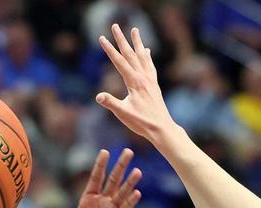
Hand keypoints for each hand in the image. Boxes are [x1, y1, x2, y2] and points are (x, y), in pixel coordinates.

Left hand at [48, 149, 140, 207]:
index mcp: (88, 201)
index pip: (95, 179)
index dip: (100, 165)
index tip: (105, 152)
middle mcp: (102, 202)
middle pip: (112, 180)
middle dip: (120, 166)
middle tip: (128, 151)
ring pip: (122, 192)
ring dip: (130, 182)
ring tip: (138, 171)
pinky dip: (131, 201)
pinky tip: (137, 193)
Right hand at [97, 24, 177, 141]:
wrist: (162, 129)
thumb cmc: (142, 123)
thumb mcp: (124, 114)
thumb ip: (111, 103)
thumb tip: (98, 96)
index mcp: (134, 82)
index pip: (119, 62)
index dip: (109, 49)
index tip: (101, 37)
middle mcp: (143, 78)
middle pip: (130, 54)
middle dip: (121, 39)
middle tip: (115, 25)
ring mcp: (150, 80)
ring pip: (142, 56)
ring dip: (137, 42)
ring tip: (134, 30)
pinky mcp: (154, 85)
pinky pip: (150, 66)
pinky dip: (147, 56)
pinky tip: (147, 51)